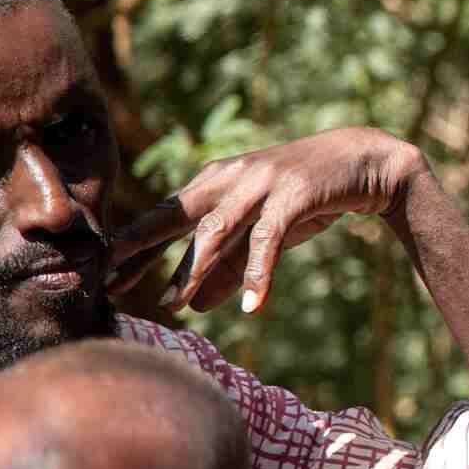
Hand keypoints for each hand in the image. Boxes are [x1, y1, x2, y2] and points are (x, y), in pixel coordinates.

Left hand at [108, 126, 428, 312]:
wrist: (365, 162)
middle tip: (111, 281)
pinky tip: (253, 305)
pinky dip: (259, 273)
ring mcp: (260, 184)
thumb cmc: (308, 197)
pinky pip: (268, 239)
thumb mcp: (265, 231)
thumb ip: (229, 265)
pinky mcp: (293, 195)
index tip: (103, 276)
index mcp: (216, 182)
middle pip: (175, 217)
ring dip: (193, 268)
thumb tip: (192, 306)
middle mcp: (230, 178)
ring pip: (216, 230)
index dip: (133, 246)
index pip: (164, 217)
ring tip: (175, 304)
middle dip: (140, 250)